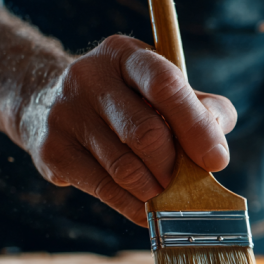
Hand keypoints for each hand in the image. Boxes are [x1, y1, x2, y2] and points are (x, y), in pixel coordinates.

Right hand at [16, 35, 236, 225]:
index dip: (196, 126)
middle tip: (187, 183)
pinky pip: (104, 189)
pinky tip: (147, 209)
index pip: (165, 84)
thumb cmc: (126, 100)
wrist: (46, 103)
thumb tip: (216, 151)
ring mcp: (65, 113)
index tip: (217, 160)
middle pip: (146, 132)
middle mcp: (88, 76)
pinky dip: (134, 207)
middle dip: (175, 167)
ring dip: (156, 191)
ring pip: (125, 168)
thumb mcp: (161, 89)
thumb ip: (201, 109)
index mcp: (124, 54)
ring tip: (166, 195)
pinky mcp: (51, 151)